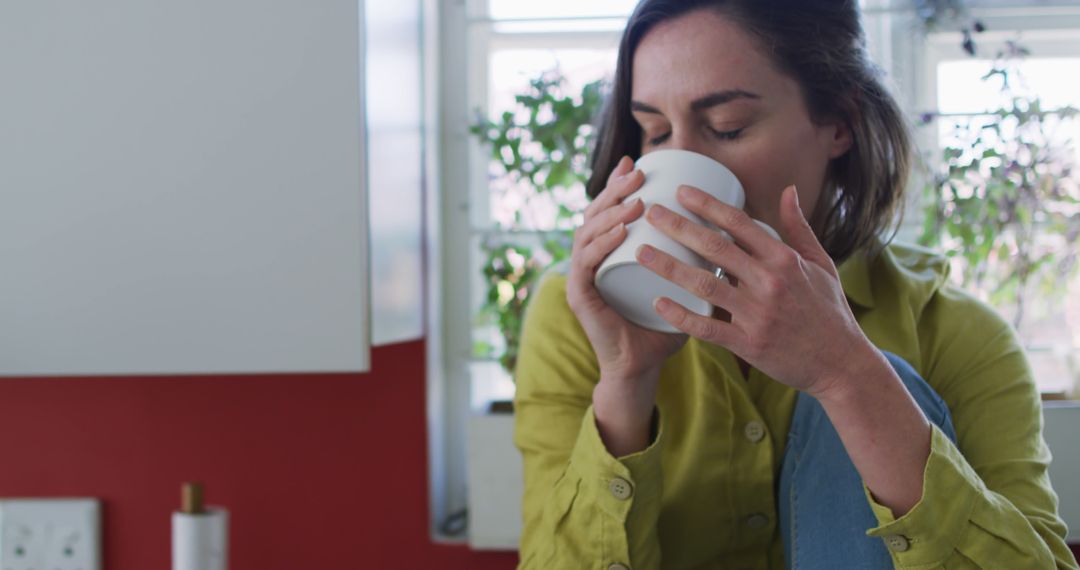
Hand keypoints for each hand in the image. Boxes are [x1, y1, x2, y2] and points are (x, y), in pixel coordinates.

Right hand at [566, 156, 687, 453]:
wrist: (641, 367)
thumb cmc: (665, 326)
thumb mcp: (686, 283)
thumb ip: (708, 259)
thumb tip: (741, 232)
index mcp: (609, 251)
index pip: (610, 208)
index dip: (618, 183)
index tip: (639, 162)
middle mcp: (590, 258)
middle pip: (596, 212)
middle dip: (614, 189)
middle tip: (638, 172)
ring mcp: (581, 276)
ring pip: (588, 232)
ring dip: (611, 212)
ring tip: (636, 200)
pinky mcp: (579, 296)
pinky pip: (586, 264)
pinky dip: (601, 244)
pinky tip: (620, 231)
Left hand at [635, 184, 879, 397]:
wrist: (841, 364)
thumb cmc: (828, 310)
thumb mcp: (821, 264)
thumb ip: (799, 228)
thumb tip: (787, 190)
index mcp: (784, 259)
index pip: (739, 223)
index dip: (708, 205)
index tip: (681, 192)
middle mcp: (770, 283)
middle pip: (715, 248)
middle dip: (679, 227)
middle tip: (650, 213)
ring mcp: (758, 314)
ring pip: (704, 285)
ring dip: (669, 267)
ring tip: (641, 252)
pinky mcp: (749, 344)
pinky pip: (708, 328)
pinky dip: (681, 316)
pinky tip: (657, 303)